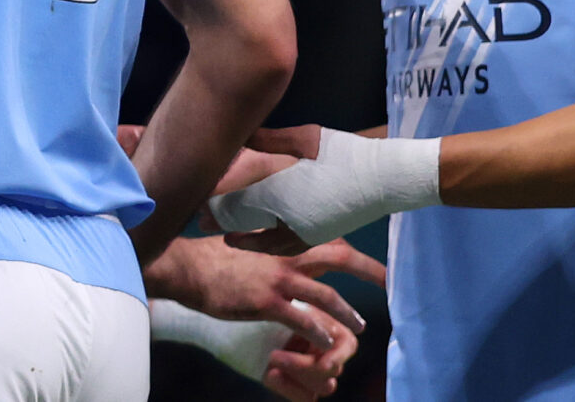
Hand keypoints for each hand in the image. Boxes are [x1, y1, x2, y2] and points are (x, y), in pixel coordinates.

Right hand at [154, 234, 381, 342]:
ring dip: (348, 313)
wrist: (186, 268)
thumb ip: (268, 237)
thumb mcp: (243, 236)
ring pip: (326, 296)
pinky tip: (326, 340)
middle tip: (387, 280)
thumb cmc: (213, 254)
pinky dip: (319, 331)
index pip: (324, 235)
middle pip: (337, 256)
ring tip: (360, 326)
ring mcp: (276, 278)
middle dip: (367, 269)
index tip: (365, 255)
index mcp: (280, 238)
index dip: (348, 245)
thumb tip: (281, 233)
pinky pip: (302, 318)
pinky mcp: (265, 302)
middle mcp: (284, 254)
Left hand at [215, 126, 439, 254]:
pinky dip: (272, 247)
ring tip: (230, 239)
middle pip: (247, 226)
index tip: (195, 208)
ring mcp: (306, 232)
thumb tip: (240, 135)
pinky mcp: (320, 236)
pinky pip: (288, 247)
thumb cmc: (343, 153)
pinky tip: (267, 243)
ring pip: (268, 244)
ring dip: (248, 242)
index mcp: (280, 194)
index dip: (214, 208)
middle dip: (224, 224)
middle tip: (201, 224)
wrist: (384, 178)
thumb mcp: (302, 139)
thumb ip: (267, 140)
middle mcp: (288, 219)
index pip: (237, 205)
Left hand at [260, 311, 359, 400]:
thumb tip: (323, 335)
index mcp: (328, 328)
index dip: (340, 355)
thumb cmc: (263, 308)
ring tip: (271, 359)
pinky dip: (289, 388)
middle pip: (334, 369)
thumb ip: (306, 319)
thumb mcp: (283, 308)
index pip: (348, 343)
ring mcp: (314, 372)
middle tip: (274, 356)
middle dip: (305, 366)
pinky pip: (307, 397)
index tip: (324, 363)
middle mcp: (325, 352)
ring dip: (297, 374)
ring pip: (325, 386)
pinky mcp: (301, 388)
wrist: (242, 324)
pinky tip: (270, 375)